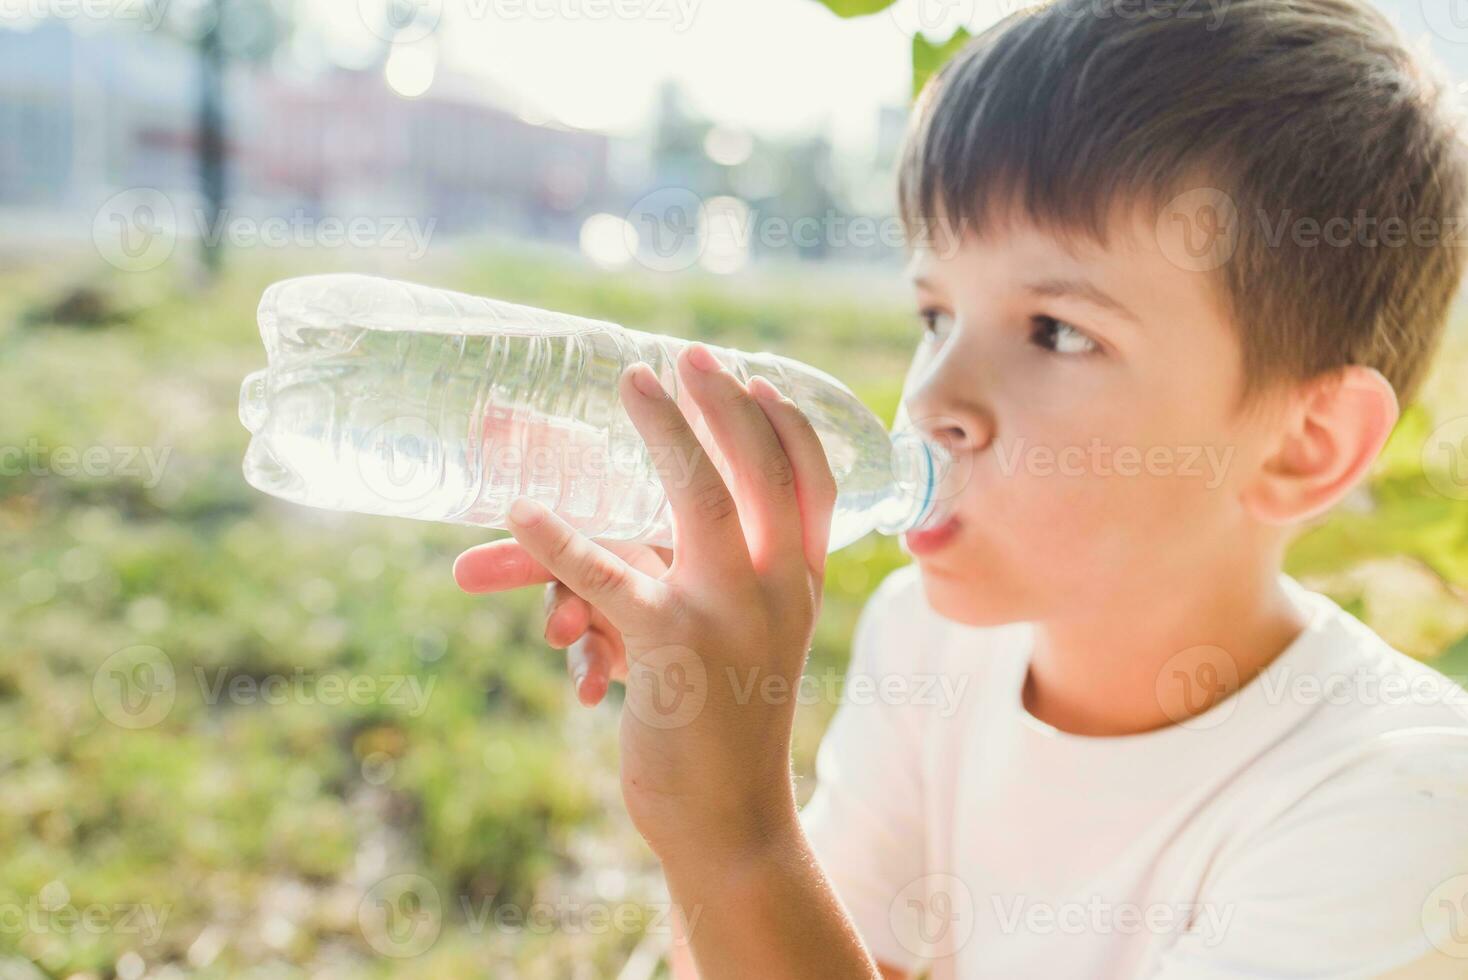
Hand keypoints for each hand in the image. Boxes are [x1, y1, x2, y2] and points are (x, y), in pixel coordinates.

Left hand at [455, 343, 836, 863]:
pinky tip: (517, 506)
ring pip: (700, 502)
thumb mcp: (744, 644)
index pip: (813, 484)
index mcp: (802, 587)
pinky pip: (608, 575)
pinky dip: (556, 537)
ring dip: (663, 433)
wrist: (732, 824)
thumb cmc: (727, 727)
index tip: (755, 378)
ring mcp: (730, 617)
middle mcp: (780, 592)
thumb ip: (716, 580)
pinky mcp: (672, 648)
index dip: (785, 425)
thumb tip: (657, 529)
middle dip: (723, 403)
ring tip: (631, 382)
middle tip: (686, 355)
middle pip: (760, 472)